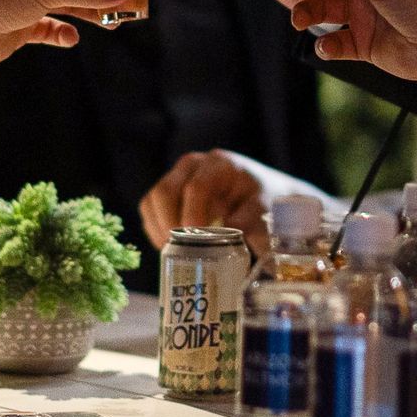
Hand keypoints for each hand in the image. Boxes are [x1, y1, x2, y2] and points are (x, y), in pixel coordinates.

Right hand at [139, 150, 269, 254]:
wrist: (264, 199)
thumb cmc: (266, 203)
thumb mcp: (265, 210)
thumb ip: (250, 220)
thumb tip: (228, 233)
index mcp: (221, 165)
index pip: (197, 187)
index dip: (193, 215)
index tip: (197, 241)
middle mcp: (195, 165)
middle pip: (165, 191)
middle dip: (170, 224)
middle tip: (182, 250)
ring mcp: (179, 177)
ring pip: (153, 200)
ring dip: (159, 228)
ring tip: (175, 252)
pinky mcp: (170, 192)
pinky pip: (150, 209)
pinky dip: (155, 229)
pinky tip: (171, 247)